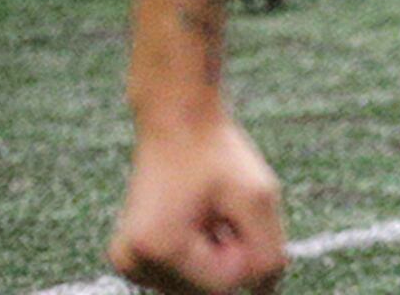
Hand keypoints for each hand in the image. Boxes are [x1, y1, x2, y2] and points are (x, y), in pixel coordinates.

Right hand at [109, 119, 286, 293]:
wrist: (177, 121)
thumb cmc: (217, 154)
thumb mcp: (258, 198)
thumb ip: (268, 254)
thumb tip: (265, 293)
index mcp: (158, 250)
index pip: (227, 283)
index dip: (245, 249)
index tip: (236, 213)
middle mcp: (134, 264)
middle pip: (211, 287)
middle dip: (230, 251)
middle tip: (221, 208)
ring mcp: (131, 264)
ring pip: (200, 283)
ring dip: (218, 252)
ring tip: (208, 210)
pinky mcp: (135, 259)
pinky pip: (186, 274)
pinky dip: (203, 251)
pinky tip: (197, 218)